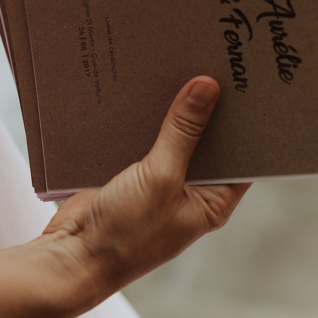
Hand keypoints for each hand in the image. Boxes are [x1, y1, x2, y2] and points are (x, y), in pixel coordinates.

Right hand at [41, 77, 249, 295]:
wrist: (71, 255)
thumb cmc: (125, 235)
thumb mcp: (161, 179)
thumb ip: (183, 132)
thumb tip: (206, 87)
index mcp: (212, 200)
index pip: (241, 154)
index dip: (245, 121)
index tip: (247, 83)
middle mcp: (191, 190)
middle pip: (206, 139)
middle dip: (206, 107)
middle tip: (212, 62)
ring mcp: (160, 180)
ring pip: (173, 134)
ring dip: (172, 108)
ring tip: (181, 63)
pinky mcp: (131, 170)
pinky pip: (144, 135)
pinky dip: (144, 116)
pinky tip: (144, 86)